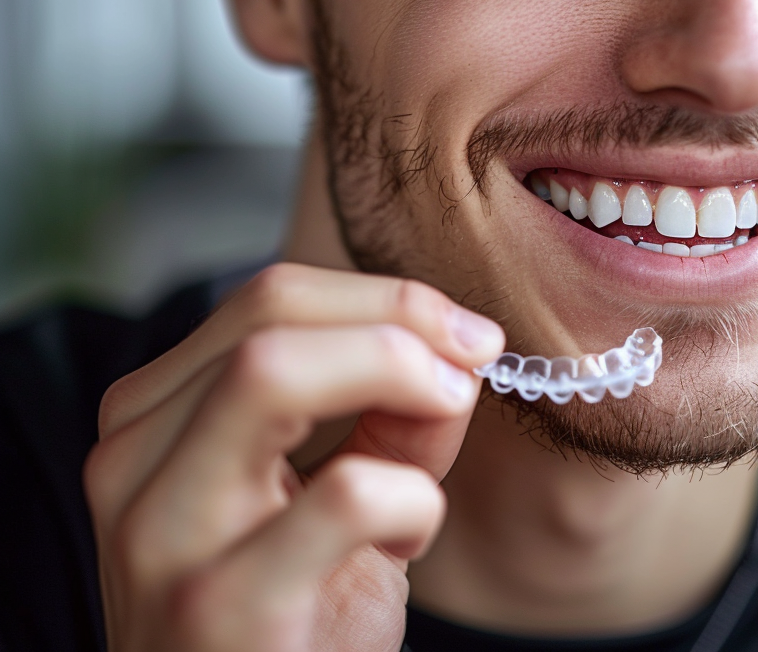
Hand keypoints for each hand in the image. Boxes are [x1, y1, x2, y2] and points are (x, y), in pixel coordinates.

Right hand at [84, 263, 504, 651]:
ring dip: (395, 373)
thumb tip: (459, 344)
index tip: (466, 331)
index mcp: (155, 416)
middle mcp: (134, 460)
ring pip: (270, 374)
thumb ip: (391, 412)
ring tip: (442, 417)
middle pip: (267, 318)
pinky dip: (412, 496)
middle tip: (473, 355)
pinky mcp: (216, 607)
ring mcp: (162, 534)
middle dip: (395, 317)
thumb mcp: (338, 491)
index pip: (267, 299)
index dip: (382, 296)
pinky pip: (344, 494)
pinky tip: (405, 539)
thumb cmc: (293, 611)